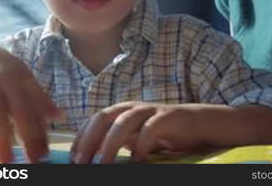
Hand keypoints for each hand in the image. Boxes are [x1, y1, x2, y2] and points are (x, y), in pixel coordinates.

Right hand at [0, 42, 62, 162]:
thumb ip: (40, 99)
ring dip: (3, 139)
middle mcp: (7, 79)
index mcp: (24, 77)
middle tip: (34, 159)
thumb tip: (61, 117)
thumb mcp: (23, 79)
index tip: (47, 149)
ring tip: (8, 160)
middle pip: (21, 111)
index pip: (37, 104)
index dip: (43, 126)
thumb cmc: (4, 72)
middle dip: (29, 136)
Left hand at [70, 102, 206, 163]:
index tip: (73, 158)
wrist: (197, 124)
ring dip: (109, 143)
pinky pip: (151, 128)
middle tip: (81, 161)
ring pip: (123, 121)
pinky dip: (141, 144)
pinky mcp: (167, 116)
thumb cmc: (164, 134)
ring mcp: (149, 111)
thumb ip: (120, 144)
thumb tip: (95, 160)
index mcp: (122, 112)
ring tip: (102, 164)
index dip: (81, 137)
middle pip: (103, 117)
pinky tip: (136, 160)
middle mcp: (132, 108)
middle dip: (89, 139)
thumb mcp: (137, 140)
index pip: (94, 121)